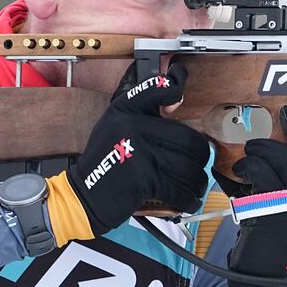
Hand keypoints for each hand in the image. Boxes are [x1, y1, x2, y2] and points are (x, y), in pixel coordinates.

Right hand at [62, 62, 211, 233]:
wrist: (84, 196)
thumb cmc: (106, 162)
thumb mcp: (115, 126)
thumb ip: (141, 113)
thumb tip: (177, 102)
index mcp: (125, 110)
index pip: (158, 89)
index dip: (176, 87)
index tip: (180, 98)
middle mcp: (133, 126)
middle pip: (189, 139)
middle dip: (201, 157)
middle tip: (199, 165)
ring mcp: (141, 153)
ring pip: (189, 167)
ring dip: (198, 182)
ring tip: (195, 186)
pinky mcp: (145, 180)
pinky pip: (181, 189)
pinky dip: (190, 198)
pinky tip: (189, 200)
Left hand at [225, 106, 286, 286]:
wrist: (263, 280)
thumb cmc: (277, 245)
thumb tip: (283, 144)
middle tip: (284, 113)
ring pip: (284, 158)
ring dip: (264, 147)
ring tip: (251, 152)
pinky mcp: (275, 207)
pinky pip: (262, 171)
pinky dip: (248, 165)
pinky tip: (239, 171)